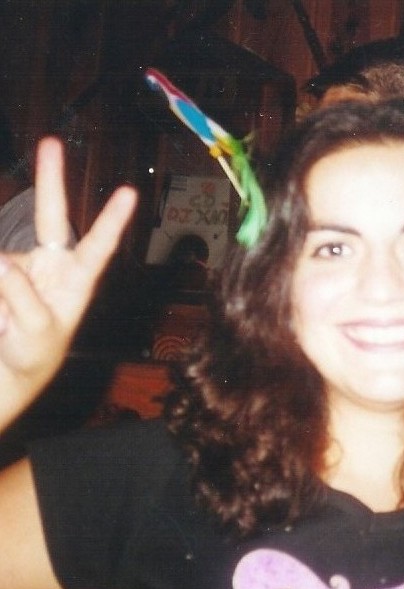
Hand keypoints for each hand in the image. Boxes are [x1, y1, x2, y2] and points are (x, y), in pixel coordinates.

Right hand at [0, 137, 135, 429]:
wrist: (5, 370)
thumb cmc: (34, 354)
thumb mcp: (36, 331)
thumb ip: (22, 296)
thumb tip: (1, 260)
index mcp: (76, 280)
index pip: (97, 246)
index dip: (111, 220)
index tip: (130, 193)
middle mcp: (51, 265)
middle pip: (52, 217)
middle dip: (51, 179)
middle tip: (49, 141)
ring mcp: (20, 265)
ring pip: (3, 262)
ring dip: (3, 290)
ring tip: (7, 321)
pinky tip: (2, 313)